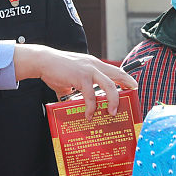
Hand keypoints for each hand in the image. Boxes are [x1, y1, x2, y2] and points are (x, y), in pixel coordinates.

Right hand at [12, 44, 136, 118]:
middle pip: (118, 75)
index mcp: (93, 64)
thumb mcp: (72, 77)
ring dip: (113, 100)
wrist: (43, 61)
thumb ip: (78, 88)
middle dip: (128, 84)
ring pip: (109, 86)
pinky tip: (88, 115)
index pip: (114, 70)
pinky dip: (91, 107)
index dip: (125, 77)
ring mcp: (88, 71)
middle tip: (133, 94)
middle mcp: (94, 65)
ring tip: (112, 112)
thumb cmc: (56, 69)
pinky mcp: (80, 77)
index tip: (133, 85)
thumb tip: (78, 103)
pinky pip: (91, 96)